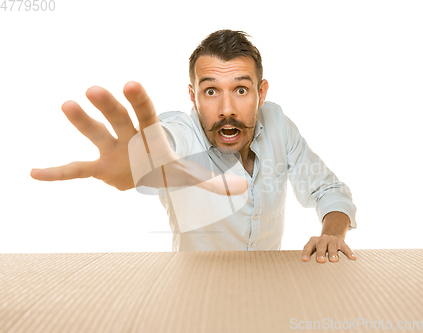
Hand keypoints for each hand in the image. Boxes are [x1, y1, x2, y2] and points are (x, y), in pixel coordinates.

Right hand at [30, 82, 247, 194]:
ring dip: (81, 122)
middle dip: (108, 106)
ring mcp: (111, 150)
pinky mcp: (98, 167)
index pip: (147, 114)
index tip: (132, 83)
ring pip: (94, 133)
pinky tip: (34, 173)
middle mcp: (129, 137)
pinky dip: (56, 173)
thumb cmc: (166, 166)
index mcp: (152, 135)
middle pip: (118, 118)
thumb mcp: (188, 174)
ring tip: (65, 104)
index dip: (140, 101)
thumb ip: (213, 180)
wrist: (147, 172)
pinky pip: (75, 170)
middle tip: (93, 88)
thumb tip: (245, 187)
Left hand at [301, 234, 356, 262]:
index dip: (306, 253)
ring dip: (333, 253)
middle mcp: (322, 239)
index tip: (304, 260)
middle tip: (320, 260)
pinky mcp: (341, 242)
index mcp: (313, 241)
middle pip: (321, 246)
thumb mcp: (314, 248)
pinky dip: (349, 253)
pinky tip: (352, 258)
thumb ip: (312, 256)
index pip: (308, 246)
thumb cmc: (320, 247)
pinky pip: (345, 247)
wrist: (331, 234)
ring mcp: (332, 240)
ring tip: (334, 260)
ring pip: (332, 246)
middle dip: (321, 253)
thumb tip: (307, 274)